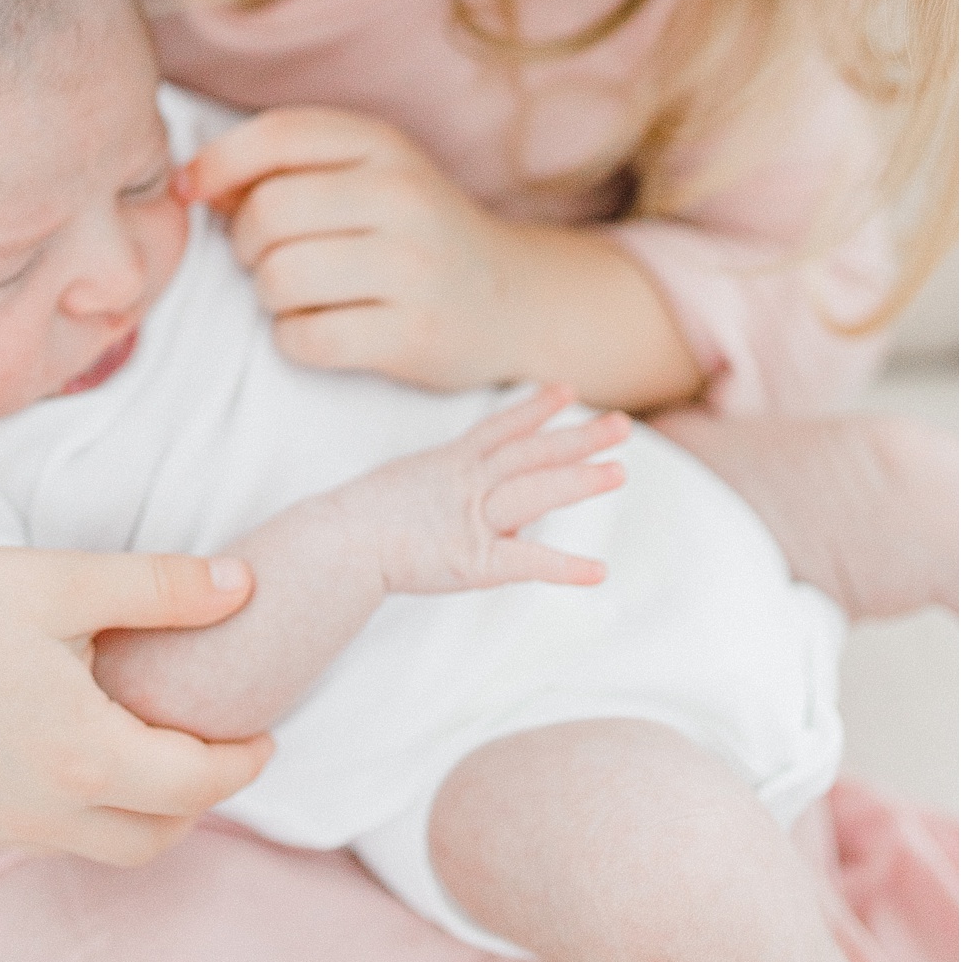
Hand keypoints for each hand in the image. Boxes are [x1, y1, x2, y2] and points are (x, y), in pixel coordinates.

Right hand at [0, 491, 272, 864]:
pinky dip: (94, 811)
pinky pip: (53, 835)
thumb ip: (162, 588)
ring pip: (104, 846)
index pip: (195, 785)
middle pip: (157, 835)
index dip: (241, 761)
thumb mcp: (65, 581)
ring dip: (149, 811)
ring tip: (162, 748)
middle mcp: (44, 810)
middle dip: (201, 796)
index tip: (265, 732)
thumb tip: (245, 584)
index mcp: (82, 757)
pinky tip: (88, 750)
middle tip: (222, 743)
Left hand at [177, 105, 701, 408]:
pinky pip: (306, 339)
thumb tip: (192, 183)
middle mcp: (403, 197)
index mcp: (383, 145)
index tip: (191, 191)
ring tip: (303, 293)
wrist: (514, 298)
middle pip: (267, 213)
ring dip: (271, 294)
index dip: (217, 162)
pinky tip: (321, 328)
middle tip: (267, 257)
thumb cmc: (413, 231)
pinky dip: (295, 339)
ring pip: (280, 278)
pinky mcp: (414, 335)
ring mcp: (414, 268)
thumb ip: (282, 169)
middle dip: (246, 242)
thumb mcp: (363, 176)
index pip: (277, 135)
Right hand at [335, 384, 628, 594]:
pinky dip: (564, 567)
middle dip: (578, 438)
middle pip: (532, 453)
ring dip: (579, 480)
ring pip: (535, 491)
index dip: (536, 409)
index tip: (567, 390)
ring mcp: (472, 518)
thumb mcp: (404, 482)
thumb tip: (463, 494)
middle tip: (622, 425)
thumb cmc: (359, 518)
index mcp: (450, 462)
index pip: (501, 428)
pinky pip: (526, 561)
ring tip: (620, 472)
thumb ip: (439, 483)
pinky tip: (598, 571)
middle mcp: (467, 482)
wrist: (337, 542)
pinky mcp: (473, 560)